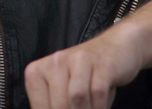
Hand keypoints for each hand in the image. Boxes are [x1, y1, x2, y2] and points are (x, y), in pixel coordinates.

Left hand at [24, 22, 144, 108]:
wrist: (114, 48)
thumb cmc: (84, 76)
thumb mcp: (62, 91)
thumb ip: (53, 105)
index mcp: (37, 71)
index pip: (40, 106)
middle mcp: (55, 61)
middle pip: (59, 105)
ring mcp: (78, 59)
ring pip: (77, 97)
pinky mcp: (102, 63)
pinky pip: (98, 92)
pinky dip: (100, 107)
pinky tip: (102, 107)